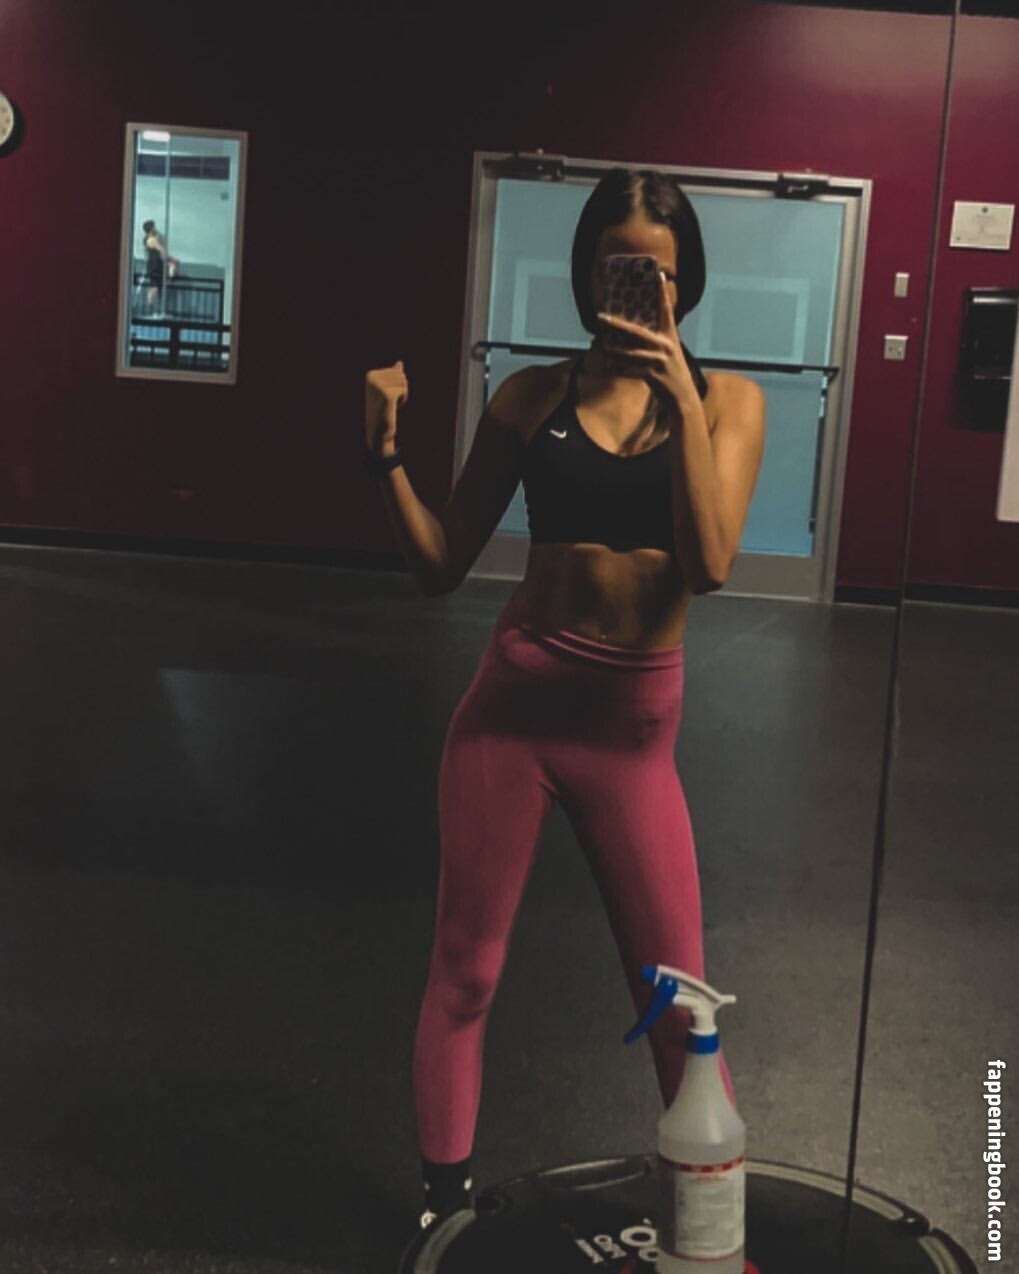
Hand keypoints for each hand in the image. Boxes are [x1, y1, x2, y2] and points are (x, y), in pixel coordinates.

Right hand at [364, 360, 407, 451]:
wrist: (378, 431)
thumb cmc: (384, 410)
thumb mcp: (387, 389)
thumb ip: (393, 375)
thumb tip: (400, 363)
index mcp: (370, 375)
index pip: (397, 371)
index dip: (397, 384)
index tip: (387, 395)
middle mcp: (372, 378)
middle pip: (401, 375)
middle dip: (401, 388)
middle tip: (390, 401)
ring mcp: (379, 386)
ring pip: (403, 382)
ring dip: (402, 394)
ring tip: (391, 404)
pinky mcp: (386, 394)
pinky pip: (403, 390)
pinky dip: (402, 399)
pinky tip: (393, 407)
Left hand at [597, 272, 698, 422]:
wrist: (682, 397)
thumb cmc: (672, 372)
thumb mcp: (669, 351)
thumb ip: (655, 340)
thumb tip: (629, 332)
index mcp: (670, 336)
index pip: (666, 310)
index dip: (661, 293)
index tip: (657, 275)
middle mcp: (665, 346)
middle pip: (636, 332)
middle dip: (616, 324)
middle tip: (601, 317)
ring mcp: (658, 361)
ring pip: (628, 353)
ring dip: (612, 350)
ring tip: (602, 345)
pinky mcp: (652, 376)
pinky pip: (628, 370)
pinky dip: (617, 368)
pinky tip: (609, 365)